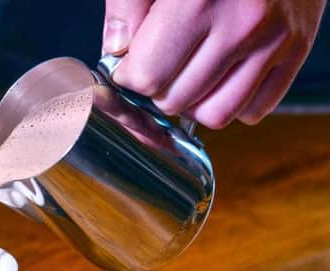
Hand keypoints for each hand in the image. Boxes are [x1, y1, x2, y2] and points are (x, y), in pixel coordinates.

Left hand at [102, 0, 325, 128]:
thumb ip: (127, 5)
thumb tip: (115, 50)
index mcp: (199, 1)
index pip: (147, 77)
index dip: (130, 75)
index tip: (130, 63)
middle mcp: (242, 25)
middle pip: (176, 101)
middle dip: (157, 89)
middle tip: (160, 63)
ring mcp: (275, 41)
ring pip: (215, 115)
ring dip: (193, 104)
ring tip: (187, 74)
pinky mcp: (298, 49)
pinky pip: (255, 110)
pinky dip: (232, 102)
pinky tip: (220, 76)